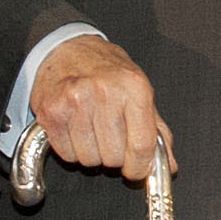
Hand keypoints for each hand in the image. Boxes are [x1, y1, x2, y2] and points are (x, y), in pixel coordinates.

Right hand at [27, 34, 174, 184]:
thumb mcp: (140, 92)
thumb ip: (156, 131)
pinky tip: (75, 130)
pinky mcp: (51, 110)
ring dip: (93, 154)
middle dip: (115, 158)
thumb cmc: (107, 71)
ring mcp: (76, 100)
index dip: (140, 167)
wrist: (69, 48)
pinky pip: (66, 154)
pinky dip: (72, 151)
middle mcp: (105, 92)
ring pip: (90, 159)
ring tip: (92, 131)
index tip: (136, 171)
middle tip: (110, 139)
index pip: (142, 145)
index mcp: (134, 87)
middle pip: (114, 157)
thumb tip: (169, 166)